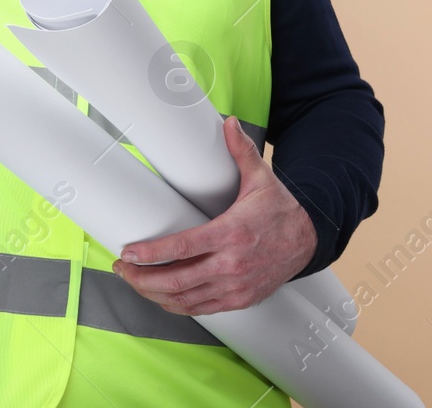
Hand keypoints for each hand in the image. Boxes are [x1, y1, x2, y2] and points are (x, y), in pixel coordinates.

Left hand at [111, 116, 317, 315]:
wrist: (309, 242)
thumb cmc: (281, 211)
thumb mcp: (261, 179)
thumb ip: (241, 151)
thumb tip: (229, 123)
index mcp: (232, 233)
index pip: (183, 248)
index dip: (152, 253)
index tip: (128, 253)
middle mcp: (232, 265)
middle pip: (178, 280)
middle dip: (142, 278)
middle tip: (122, 269)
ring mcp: (236, 286)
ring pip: (186, 299)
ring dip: (154, 294)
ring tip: (134, 281)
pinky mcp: (240, 300)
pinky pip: (202, 309)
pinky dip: (178, 306)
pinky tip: (161, 297)